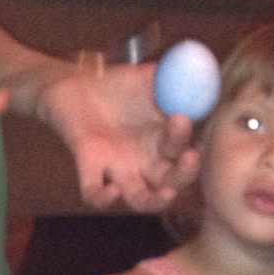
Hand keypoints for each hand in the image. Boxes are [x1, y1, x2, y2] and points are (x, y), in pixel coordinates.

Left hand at [40, 60, 198, 210]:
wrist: (74, 83)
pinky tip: (112, 189)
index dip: (187, 137)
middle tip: (190, 157)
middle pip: (172, 180)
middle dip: (185, 174)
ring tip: (168, 193)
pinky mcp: (89, 165)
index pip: (184, 147)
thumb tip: (200, 73)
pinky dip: (103, 198)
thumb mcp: (150, 76)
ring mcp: (118, 166)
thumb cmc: (116, 83)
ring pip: (141, 199)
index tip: (183, 117)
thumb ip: (175, 75)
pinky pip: (94, 193)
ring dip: (156, 201)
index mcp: (163, 139)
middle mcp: (145, 160)